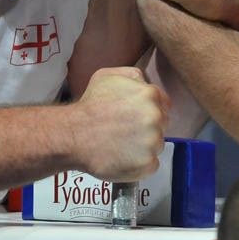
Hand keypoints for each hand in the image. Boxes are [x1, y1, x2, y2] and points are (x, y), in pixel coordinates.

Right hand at [73, 67, 168, 181]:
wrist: (74, 135)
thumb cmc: (89, 105)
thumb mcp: (107, 76)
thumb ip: (133, 75)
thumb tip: (145, 83)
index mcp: (150, 95)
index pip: (164, 104)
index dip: (150, 109)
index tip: (137, 116)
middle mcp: (156, 118)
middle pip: (162, 125)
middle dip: (148, 127)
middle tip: (126, 130)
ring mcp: (153, 142)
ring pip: (157, 145)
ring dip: (144, 146)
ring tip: (122, 144)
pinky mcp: (146, 164)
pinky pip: (151, 164)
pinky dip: (139, 163)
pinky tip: (123, 157)